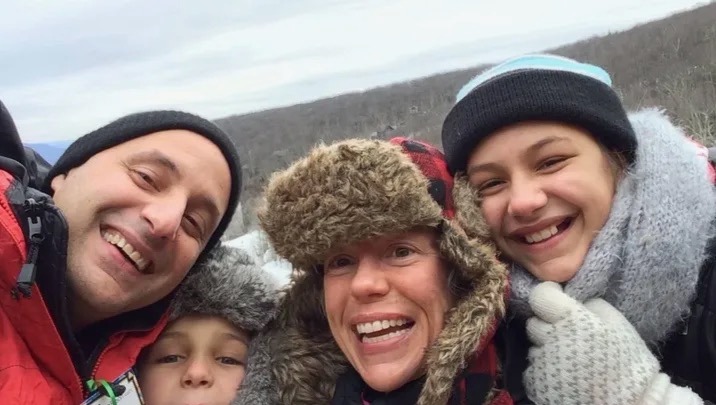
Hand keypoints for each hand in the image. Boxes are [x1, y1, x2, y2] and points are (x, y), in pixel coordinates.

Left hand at [523, 281, 701, 404]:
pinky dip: (545, 367)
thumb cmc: (624, 358)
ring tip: (570, 356)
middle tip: (568, 334)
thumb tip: (569, 296)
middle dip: (548, 324)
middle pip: (534, 322)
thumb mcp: (614, 320)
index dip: (548, 295)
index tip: (557, 298)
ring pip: (534, 344)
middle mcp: (551, 339)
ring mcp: (541, 362)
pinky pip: (533, 366)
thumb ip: (587, 303)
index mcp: (571, 320)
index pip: (540, 295)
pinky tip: (565, 372)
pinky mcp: (536, 381)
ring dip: (547, 347)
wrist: (627, 401)